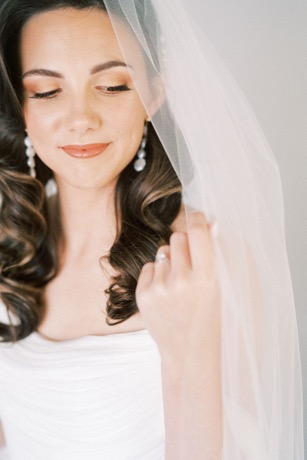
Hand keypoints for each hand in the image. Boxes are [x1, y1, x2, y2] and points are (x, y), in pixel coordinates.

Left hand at [136, 212, 219, 366]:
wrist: (189, 353)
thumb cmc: (210, 320)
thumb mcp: (220, 289)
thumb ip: (214, 256)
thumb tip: (211, 223)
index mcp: (207, 279)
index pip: (198, 232)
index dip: (198, 219)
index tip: (199, 217)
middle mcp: (181, 281)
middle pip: (178, 238)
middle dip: (185, 245)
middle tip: (191, 264)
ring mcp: (160, 288)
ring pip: (163, 251)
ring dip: (171, 260)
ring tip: (178, 284)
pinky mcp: (143, 294)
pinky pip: (149, 266)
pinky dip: (157, 274)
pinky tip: (166, 292)